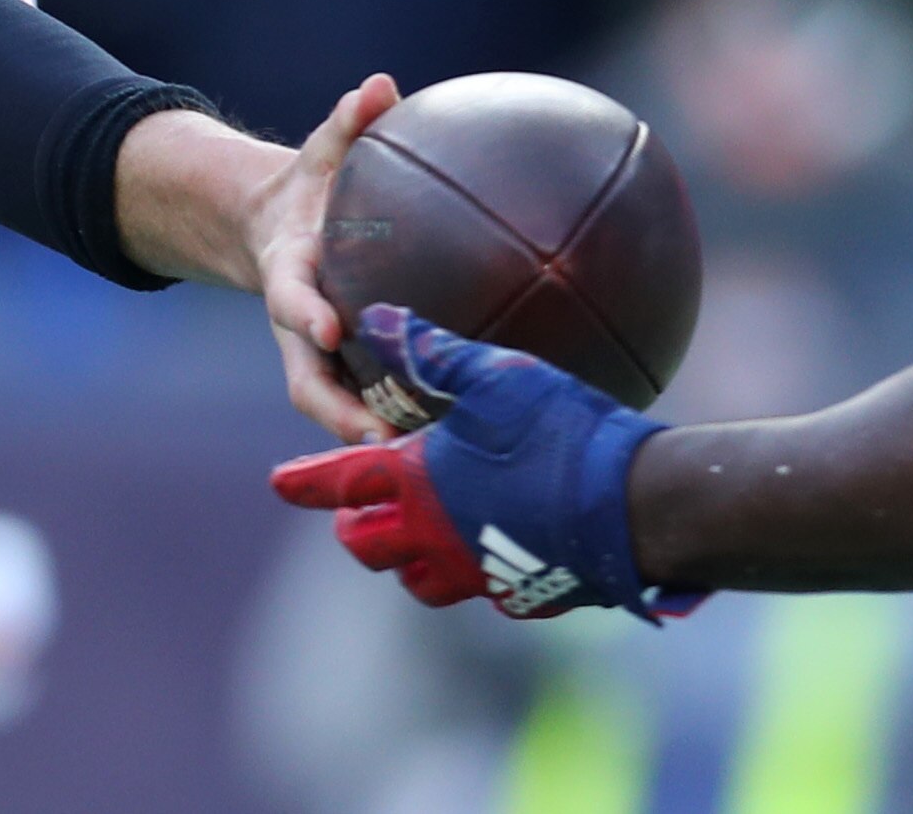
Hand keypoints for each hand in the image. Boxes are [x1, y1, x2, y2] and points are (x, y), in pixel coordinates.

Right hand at [247, 76, 400, 442]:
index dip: (305, 316)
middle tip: (384, 436)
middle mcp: (304, 326)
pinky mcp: (350, 369)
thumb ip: (347, 122)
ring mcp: (323, 356)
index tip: (326, 327)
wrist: (278, 228)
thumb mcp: (322, 150)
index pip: (291, 301)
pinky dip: (409, 417)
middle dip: (341, 415)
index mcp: (290, 275)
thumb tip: (379, 85)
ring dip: (379, 434)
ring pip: (343, 407)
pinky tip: (466, 431)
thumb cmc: (313, 185)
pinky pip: (377, 398)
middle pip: (312, 383)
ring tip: (432, 457)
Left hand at [268, 305, 702, 621]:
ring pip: (415, 579)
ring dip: (402, 556)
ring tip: (411, 534)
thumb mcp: (495, 375)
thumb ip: (432, 350)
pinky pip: (475, 590)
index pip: (340, 483)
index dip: (305, 482)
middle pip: (365, 545)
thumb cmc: (560, 431)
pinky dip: (465, 570)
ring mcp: (475, 573)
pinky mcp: (518, 594)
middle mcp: (433, 536)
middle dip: (351, 525)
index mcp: (416, 483)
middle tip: (352, 509)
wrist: (633, 507)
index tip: (279, 482)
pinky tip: (487, 547)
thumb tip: (376, 319)